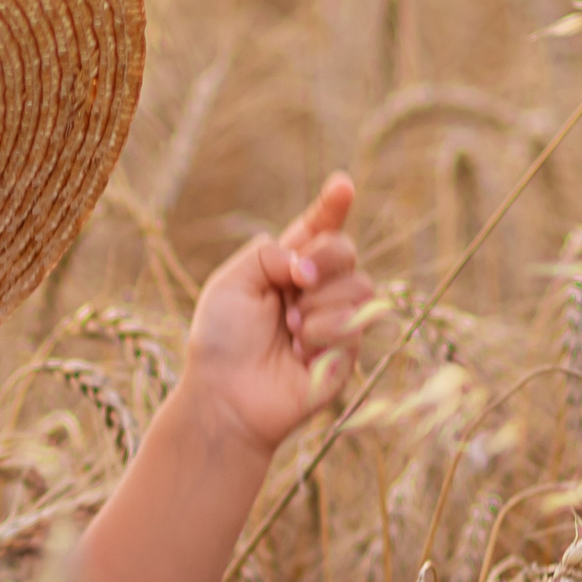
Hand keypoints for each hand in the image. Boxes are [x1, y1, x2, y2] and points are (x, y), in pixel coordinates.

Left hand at [182, 173, 372, 453]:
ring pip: (360, 285)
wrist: (225, 396)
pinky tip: (300, 354)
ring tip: (290, 330)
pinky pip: (356, 322)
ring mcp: (335, 319)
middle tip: (298, 280)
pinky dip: (323, 333)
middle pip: (346, 249)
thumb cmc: (220, 342)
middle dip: (325, 258)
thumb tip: (307, 264)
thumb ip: (269, 254)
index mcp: (286, 266)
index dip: (333, 205)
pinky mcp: (348, 352)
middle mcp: (315, 289)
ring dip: (320, 305)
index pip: (318, 228)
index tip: (342, 184)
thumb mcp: (232, 282)